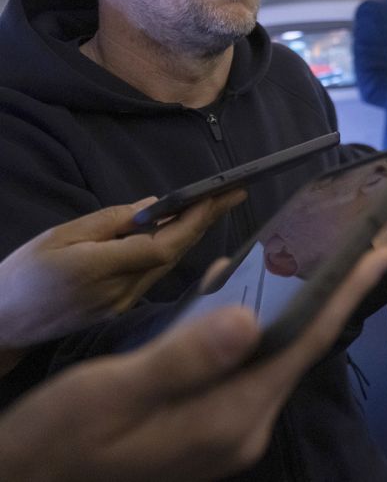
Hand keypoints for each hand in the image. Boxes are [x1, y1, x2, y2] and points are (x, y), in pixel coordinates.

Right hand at [0, 190, 246, 366]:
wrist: (2, 324)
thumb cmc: (24, 274)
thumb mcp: (60, 236)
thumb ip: (109, 222)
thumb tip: (153, 207)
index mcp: (98, 270)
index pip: (161, 246)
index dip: (193, 221)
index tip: (217, 196)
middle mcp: (118, 293)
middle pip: (173, 255)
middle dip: (205, 222)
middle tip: (233, 193)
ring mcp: (121, 307)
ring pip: (167, 267)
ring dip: (193, 235)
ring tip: (217, 206)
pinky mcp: (120, 312)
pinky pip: (154, 277)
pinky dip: (172, 251)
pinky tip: (184, 232)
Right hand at [0, 246, 386, 481]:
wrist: (29, 478)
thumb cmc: (63, 438)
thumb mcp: (113, 393)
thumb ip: (183, 359)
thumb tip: (249, 318)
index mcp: (230, 419)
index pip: (306, 345)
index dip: (346, 294)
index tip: (380, 252)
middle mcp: (242, 427)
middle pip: (300, 348)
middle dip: (329, 294)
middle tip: (353, 241)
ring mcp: (227, 430)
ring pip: (274, 354)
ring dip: (291, 306)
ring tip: (311, 254)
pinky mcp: (208, 425)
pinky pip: (245, 366)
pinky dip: (252, 326)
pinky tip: (239, 292)